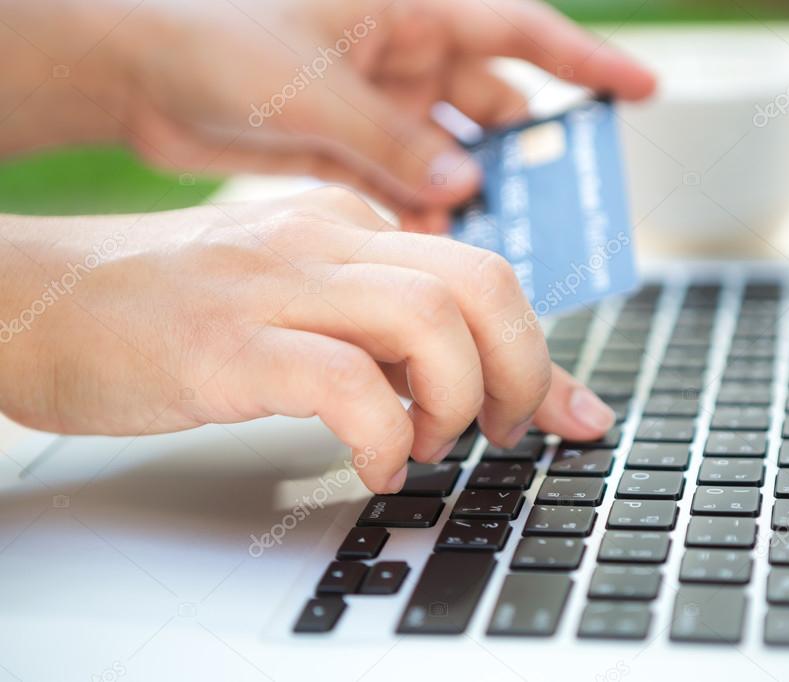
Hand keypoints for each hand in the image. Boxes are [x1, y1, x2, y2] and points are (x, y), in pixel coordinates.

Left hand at [0, 0, 654, 230]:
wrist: (132, 72)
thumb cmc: (209, 35)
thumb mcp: (310, 84)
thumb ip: (392, 137)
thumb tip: (460, 187)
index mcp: (406, 7)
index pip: (519, 30)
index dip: (586, 62)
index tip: (640, 91)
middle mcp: (403, 54)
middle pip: (496, 105)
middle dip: (529, 153)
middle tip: (563, 206)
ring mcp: (379, 104)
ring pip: (456, 154)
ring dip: (478, 196)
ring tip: (506, 243)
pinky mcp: (352, 148)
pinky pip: (411, 186)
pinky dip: (429, 216)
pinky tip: (444, 248)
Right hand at [0, 188, 614, 491]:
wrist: (37, 301)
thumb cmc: (173, 313)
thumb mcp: (302, 305)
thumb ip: (387, 335)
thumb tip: (478, 381)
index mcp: (350, 226)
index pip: (482, 273)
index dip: (540, 351)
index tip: (567, 412)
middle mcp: (325, 241)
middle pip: (481, 283)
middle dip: (526, 370)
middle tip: (505, 431)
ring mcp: (276, 286)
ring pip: (429, 322)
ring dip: (458, 401)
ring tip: (427, 446)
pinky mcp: (227, 343)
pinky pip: (343, 381)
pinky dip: (382, 436)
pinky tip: (373, 467)